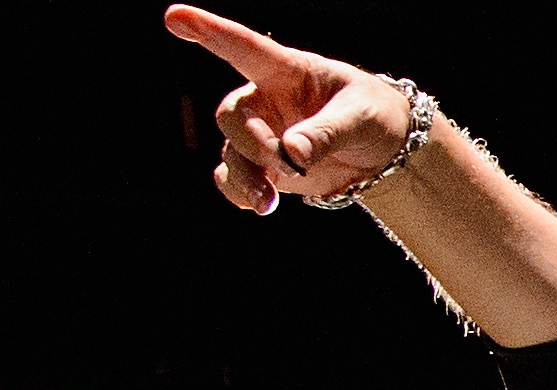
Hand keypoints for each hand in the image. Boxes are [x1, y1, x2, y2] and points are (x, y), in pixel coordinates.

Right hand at [166, 7, 412, 213]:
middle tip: (283, 163)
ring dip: (245, 179)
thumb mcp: (359, 118)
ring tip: (268, 203)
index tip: (175, 17)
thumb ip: (325, 132)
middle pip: (232, 113)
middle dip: (251, 141)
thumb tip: (289, 154)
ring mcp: (261, 133)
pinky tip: (259, 205)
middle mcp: (266, 99)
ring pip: (231, 153)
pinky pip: (234, 178)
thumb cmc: (372, 117)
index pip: (244, 47)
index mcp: (288, 70)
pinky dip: (240, 194)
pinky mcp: (263, 167)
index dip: (209, 31)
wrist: (381, 153)